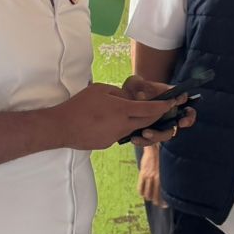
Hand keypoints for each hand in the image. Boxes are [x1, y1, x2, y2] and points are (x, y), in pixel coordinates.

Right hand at [55, 82, 194, 151]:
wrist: (61, 127)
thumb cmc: (80, 105)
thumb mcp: (101, 89)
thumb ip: (119, 93)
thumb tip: (129, 99)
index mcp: (122, 111)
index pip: (150, 110)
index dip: (163, 106)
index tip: (172, 103)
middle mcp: (123, 126)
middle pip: (146, 122)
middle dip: (155, 115)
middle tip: (159, 108)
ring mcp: (115, 138)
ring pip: (132, 128)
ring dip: (135, 121)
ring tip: (125, 111)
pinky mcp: (107, 144)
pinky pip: (119, 134)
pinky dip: (119, 126)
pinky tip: (106, 121)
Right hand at [137, 143, 163, 206]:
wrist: (154, 148)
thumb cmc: (163, 159)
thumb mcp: (167, 170)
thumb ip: (167, 179)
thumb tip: (168, 190)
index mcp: (164, 177)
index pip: (164, 194)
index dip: (164, 202)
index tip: (165, 205)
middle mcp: (156, 178)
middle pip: (155, 196)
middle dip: (157, 202)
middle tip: (158, 204)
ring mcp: (148, 176)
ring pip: (147, 194)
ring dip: (149, 198)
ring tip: (151, 198)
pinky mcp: (142, 174)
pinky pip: (140, 188)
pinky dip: (142, 193)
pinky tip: (144, 193)